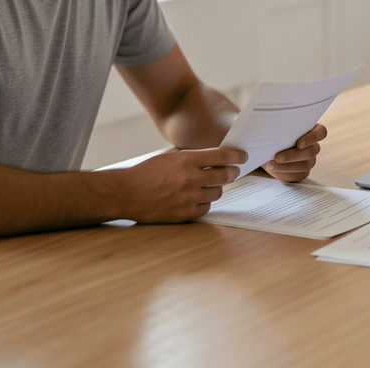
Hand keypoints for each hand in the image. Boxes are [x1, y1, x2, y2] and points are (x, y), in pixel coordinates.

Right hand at [126, 146, 246, 222]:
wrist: (127, 193)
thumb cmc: (146, 172)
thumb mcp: (168, 156)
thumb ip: (190, 155)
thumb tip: (212, 155)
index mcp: (186, 160)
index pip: (221, 156)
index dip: (236, 155)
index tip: (242, 156)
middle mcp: (190, 179)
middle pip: (225, 175)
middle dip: (232, 172)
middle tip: (232, 171)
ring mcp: (188, 198)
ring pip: (217, 192)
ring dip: (216, 187)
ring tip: (208, 184)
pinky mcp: (185, 214)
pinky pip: (206, 208)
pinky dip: (204, 202)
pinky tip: (198, 197)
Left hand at [263, 124, 326, 182]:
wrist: (269, 149)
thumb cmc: (274, 134)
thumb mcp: (276, 129)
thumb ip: (278, 128)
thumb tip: (271, 131)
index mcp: (311, 130)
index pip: (321, 132)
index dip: (312, 138)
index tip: (299, 143)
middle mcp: (313, 146)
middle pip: (311, 151)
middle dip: (293, 155)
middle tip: (277, 157)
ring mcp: (309, 160)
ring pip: (304, 165)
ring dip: (285, 166)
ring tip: (270, 164)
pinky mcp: (302, 172)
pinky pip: (297, 175)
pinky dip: (283, 173)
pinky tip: (272, 169)